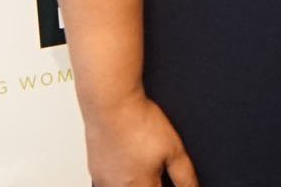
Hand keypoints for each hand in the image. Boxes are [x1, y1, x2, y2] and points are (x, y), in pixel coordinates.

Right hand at [81, 94, 198, 186]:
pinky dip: (120, 177)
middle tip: (154, 166)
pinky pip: (110, 183)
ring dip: (135, 182)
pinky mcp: (95, 171)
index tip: (166, 178)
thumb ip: (185, 176)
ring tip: (140, 161)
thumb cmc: (138, 121)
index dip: (165, 186)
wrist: (110, 102)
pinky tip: (126, 160)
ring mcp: (104, 181)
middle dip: (152, 183)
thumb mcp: (174, 149)